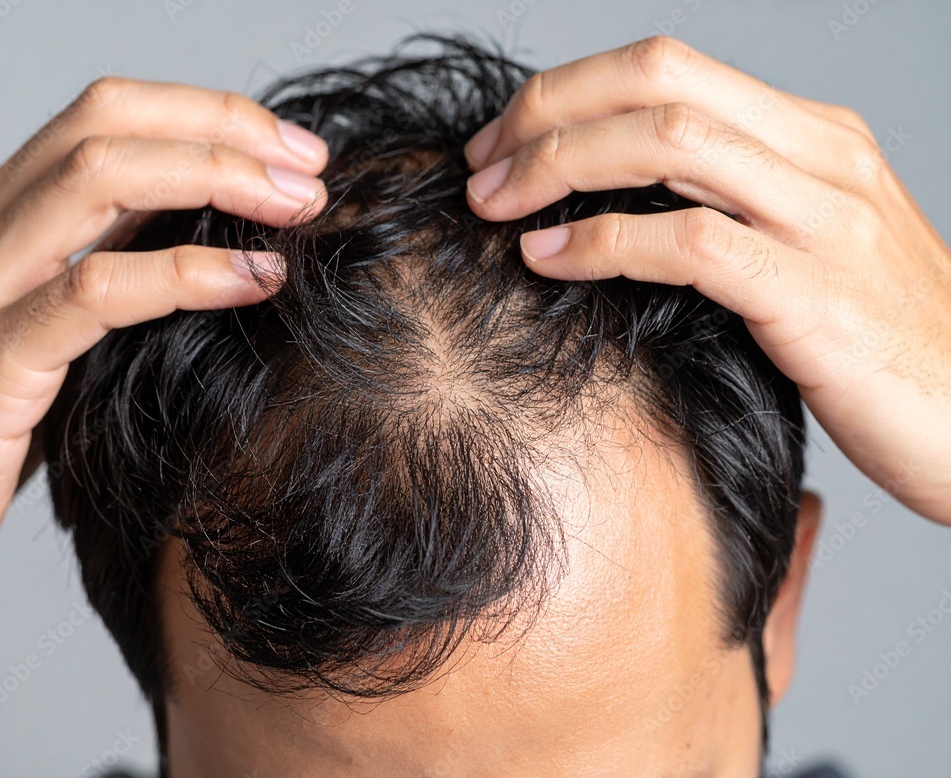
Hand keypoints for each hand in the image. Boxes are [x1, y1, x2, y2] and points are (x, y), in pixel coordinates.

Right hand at [0, 77, 327, 589]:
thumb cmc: (0, 428)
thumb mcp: (60, 333)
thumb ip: (117, 279)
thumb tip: (227, 242)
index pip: (102, 119)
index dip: (204, 114)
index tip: (289, 150)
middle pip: (105, 128)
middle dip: (223, 130)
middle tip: (311, 170)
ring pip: (96, 181)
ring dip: (216, 178)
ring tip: (299, 208)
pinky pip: (95, 292)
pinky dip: (188, 272)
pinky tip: (256, 277)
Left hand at [464, 37, 950, 524]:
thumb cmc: (880, 345)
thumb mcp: (805, 250)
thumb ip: (726, 210)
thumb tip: (614, 207)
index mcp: (813, 136)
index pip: (669, 69)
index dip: (570, 92)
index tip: (505, 142)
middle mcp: (820, 157)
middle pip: (658, 81)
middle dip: (549, 112)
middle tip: (482, 167)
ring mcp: (822, 220)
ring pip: (668, 142)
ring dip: (559, 166)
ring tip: (494, 204)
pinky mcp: (812, 292)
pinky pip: (689, 241)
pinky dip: (602, 242)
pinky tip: (546, 258)